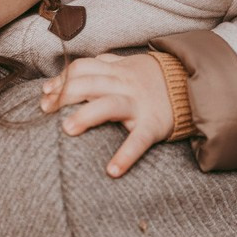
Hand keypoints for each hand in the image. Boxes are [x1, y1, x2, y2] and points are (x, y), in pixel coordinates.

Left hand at [40, 53, 174, 177]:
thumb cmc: (151, 79)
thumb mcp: (127, 65)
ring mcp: (138, 104)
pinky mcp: (152, 124)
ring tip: (67, 130)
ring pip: (108, 105)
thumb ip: (101, 65)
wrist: (190, 86)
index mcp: (115, 71)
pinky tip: (112, 171)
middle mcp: (124, 84)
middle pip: (89, 84)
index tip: (45, 93)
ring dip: (86, 116)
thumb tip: (69, 71)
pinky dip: (126, 155)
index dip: (61, 80)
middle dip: (64, 96)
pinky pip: (138, 140)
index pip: (82, 69)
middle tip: (46, 111)